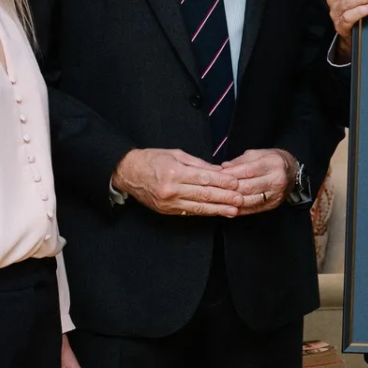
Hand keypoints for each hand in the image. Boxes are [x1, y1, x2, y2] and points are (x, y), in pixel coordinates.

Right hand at [113, 148, 243, 216]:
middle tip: (240, 199)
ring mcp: (169, 202)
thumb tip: (218, 171)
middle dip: (224, 197)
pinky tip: (216, 212)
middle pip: (204, 194)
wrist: (128, 173)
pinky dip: (204, 212)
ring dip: (218, 209)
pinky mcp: (167, 210)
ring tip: (233, 210)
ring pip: (198, 207)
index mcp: (174, 172)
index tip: (235, 183)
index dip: (222, 182)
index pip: (204, 178)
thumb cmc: (151, 160)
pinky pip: (189, 212)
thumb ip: (198, 164)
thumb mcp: (175, 154)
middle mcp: (171, 189)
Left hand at [220, 149, 295, 215]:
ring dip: (233, 201)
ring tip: (219, 199)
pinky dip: (239, 209)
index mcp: (272, 164)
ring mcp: (276, 194)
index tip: (217, 176)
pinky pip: (253, 209)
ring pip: (250, 200)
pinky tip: (229, 208)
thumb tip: (223, 168)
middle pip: (248, 187)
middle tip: (215, 189)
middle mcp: (276, 180)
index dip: (230, 174)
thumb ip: (239, 161)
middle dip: (229, 189)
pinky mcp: (273, 204)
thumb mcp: (257, 154)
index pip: (247, 171)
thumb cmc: (273, 161)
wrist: (292, 172)